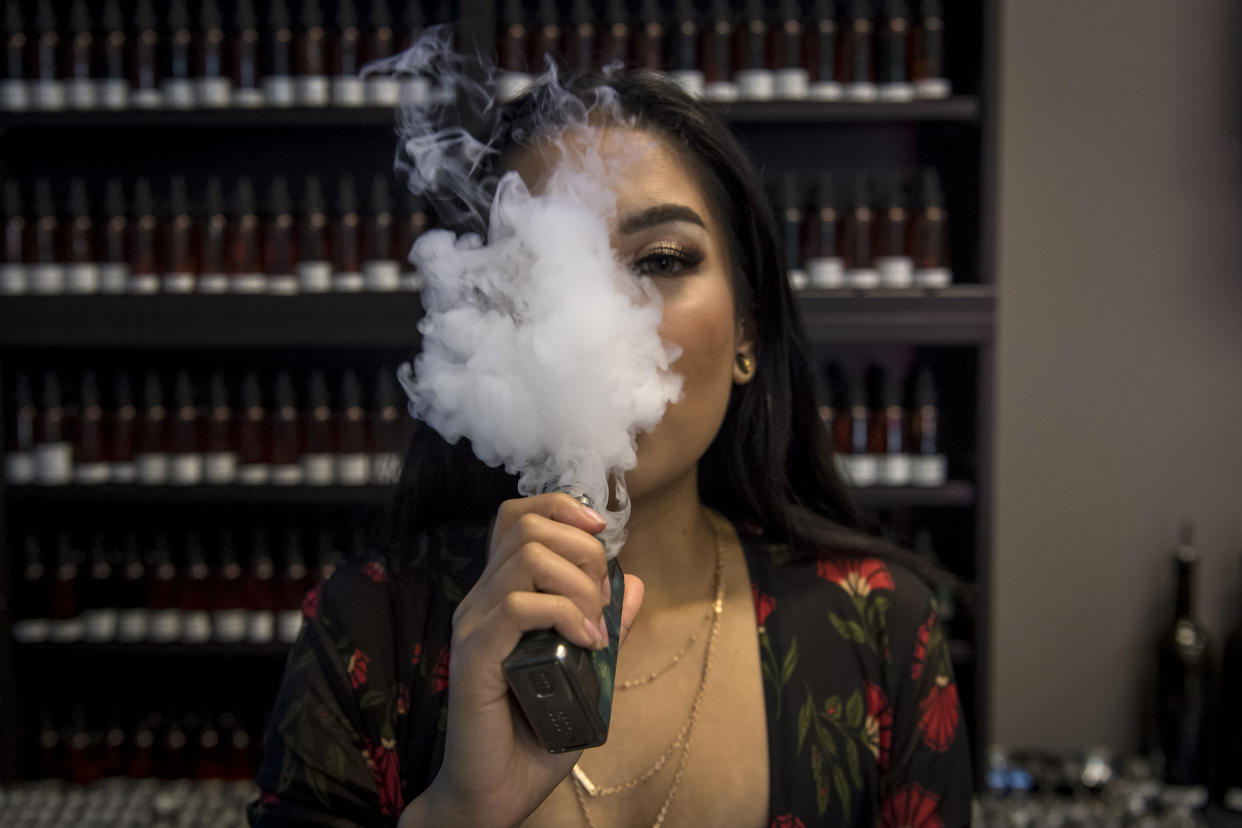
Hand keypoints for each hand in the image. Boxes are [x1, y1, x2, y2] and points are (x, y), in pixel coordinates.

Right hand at [401, 493, 644, 827]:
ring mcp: (473, 626)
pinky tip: (586, 643)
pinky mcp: (473, 656)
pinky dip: (565, 615)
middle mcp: (480, 601)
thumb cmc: (535, 735)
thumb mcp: (586, 672)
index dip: (560, 507)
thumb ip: (606, 627)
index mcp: (500, 594)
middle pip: (526, 526)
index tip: (600, 534)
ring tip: (596, 627)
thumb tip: (634, 583)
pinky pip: (518, 607)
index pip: (516, 517)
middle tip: (602, 600)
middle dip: (581, 549)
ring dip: (578, 584)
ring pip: (526, 558)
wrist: (496, 792)